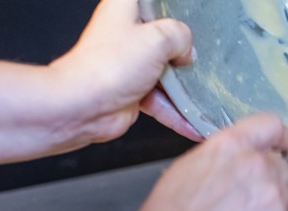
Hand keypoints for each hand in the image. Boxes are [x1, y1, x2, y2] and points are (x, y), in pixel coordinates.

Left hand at [50, 0, 201, 142]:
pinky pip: (162, 99)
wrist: (83, 107)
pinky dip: (176, 112)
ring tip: (204, 94)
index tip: (188, 16)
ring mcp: (130, 63)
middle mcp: (126, 33)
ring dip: (185, 87)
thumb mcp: (157, 38)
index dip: (169, 7)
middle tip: (199, 56)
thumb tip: (187, 50)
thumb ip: (180, 36)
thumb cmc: (107, 66)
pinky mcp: (133, 90)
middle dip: (184, 51)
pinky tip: (192, 122)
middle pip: (165, 36)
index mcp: (125, 7)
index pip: (152, 1)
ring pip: (166, 71)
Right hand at [133, 114, 287, 210]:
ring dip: (273, 206)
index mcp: (234, 146)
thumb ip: (227, 155)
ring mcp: (276, 200)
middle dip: (270, 181)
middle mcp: (260, 168)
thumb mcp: (192, 164)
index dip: (285, 136)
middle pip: (283, 168)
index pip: (272, 126)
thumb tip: (245, 159)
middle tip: (246, 200)